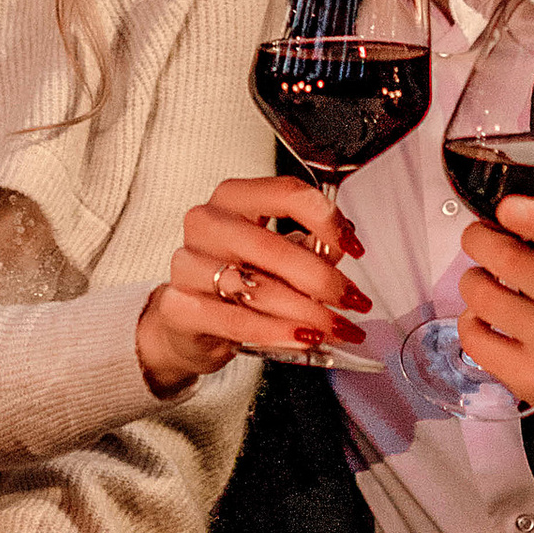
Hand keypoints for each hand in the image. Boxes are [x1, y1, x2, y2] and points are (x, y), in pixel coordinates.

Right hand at [138, 173, 370, 390]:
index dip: (327, 219)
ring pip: (258, 288)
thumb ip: (310, 246)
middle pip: (274, 246)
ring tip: (338, 328)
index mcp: (233, 198)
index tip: (355, 248)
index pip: (286, 193)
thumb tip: (345, 244)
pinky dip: (277, 332)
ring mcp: (187, 263)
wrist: (186, 322)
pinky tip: (303, 339)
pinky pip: (237, 321)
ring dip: (308, 312)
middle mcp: (206, 223)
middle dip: (323, 279)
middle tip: (354, 302)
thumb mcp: (275, 256)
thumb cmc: (236, 279)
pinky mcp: (178, 306)